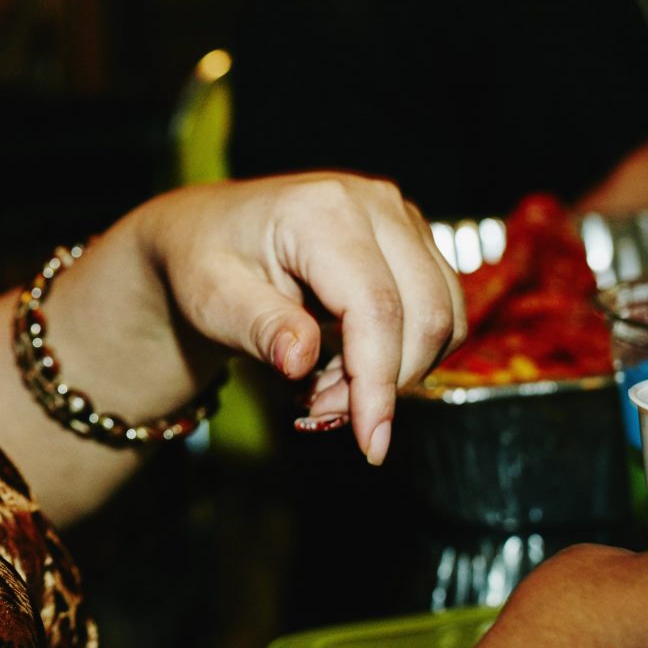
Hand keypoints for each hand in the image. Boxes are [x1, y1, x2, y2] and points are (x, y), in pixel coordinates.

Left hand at [135, 174, 464, 463]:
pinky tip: (352, 364)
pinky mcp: (414, 242)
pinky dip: (407, 353)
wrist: (209, 232)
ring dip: (399, 372)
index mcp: (322, 211)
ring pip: (443, 317)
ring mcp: (402, 220)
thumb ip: (261, 327)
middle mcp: (375, 205)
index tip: (371, 442)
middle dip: (387, 383)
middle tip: (322, 410)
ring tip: (328, 385)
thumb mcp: (213, 298)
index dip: (378, 381)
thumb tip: (300, 361)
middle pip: (425, 314)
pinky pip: (440, 311)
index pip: (376, 307)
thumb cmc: (205, 260)